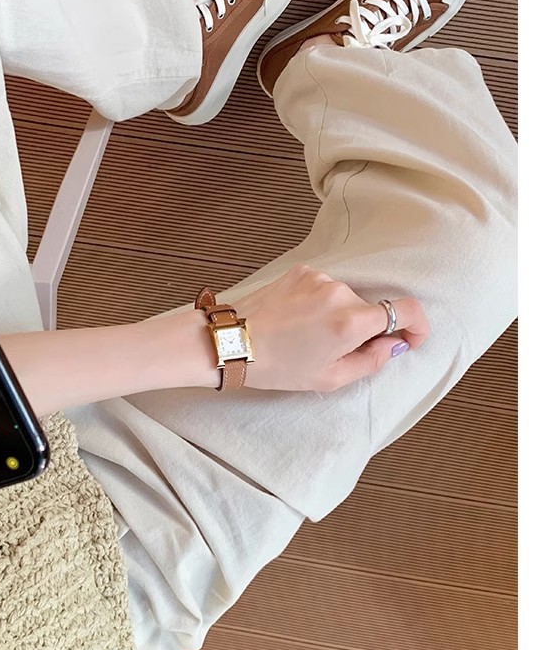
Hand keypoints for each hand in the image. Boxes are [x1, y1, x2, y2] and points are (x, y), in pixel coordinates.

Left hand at [234, 264, 429, 392]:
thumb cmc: (278, 366)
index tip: (411, 339)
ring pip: (346, 299)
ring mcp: (319, 278)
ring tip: (307, 337)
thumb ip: (372, 361)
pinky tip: (297, 320)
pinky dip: (320, 304)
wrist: (232, 342)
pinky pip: (325, 288)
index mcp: (350, 322)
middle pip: (370, 308)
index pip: (406, 310)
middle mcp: (339, 292)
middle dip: (364, 330)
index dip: (417, 326)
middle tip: (334, 351)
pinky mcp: (302, 271)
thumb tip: (395, 344)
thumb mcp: (330, 378)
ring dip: (339, 316)